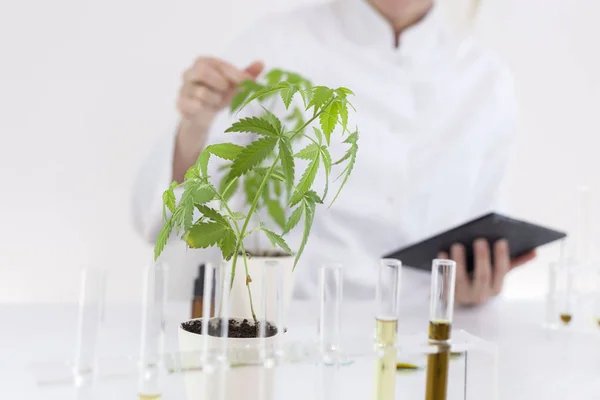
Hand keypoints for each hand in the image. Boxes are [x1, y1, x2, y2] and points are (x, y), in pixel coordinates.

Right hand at [173, 57, 263, 181]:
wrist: (203, 116)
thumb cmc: (219, 94)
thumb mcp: (234, 85)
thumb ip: (246, 75)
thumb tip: (262, 63)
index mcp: (203, 62)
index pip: (220, 65)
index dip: (235, 74)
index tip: (248, 83)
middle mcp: (189, 72)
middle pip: (201, 70)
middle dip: (219, 82)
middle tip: (226, 90)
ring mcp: (183, 88)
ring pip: (201, 92)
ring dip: (215, 100)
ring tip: (216, 102)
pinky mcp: (180, 104)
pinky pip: (193, 106)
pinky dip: (204, 109)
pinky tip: (206, 110)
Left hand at [438, 239, 535, 305]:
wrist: (458, 300)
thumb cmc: (480, 280)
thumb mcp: (496, 274)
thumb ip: (514, 262)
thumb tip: (534, 252)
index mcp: (495, 287)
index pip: (501, 272)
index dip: (501, 257)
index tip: (501, 240)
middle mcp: (480, 293)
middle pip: (483, 276)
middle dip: (482, 258)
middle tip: (480, 239)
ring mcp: (462, 294)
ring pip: (461, 278)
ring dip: (459, 260)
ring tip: (457, 244)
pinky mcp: (446, 293)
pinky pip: (443, 279)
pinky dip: (442, 266)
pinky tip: (441, 253)